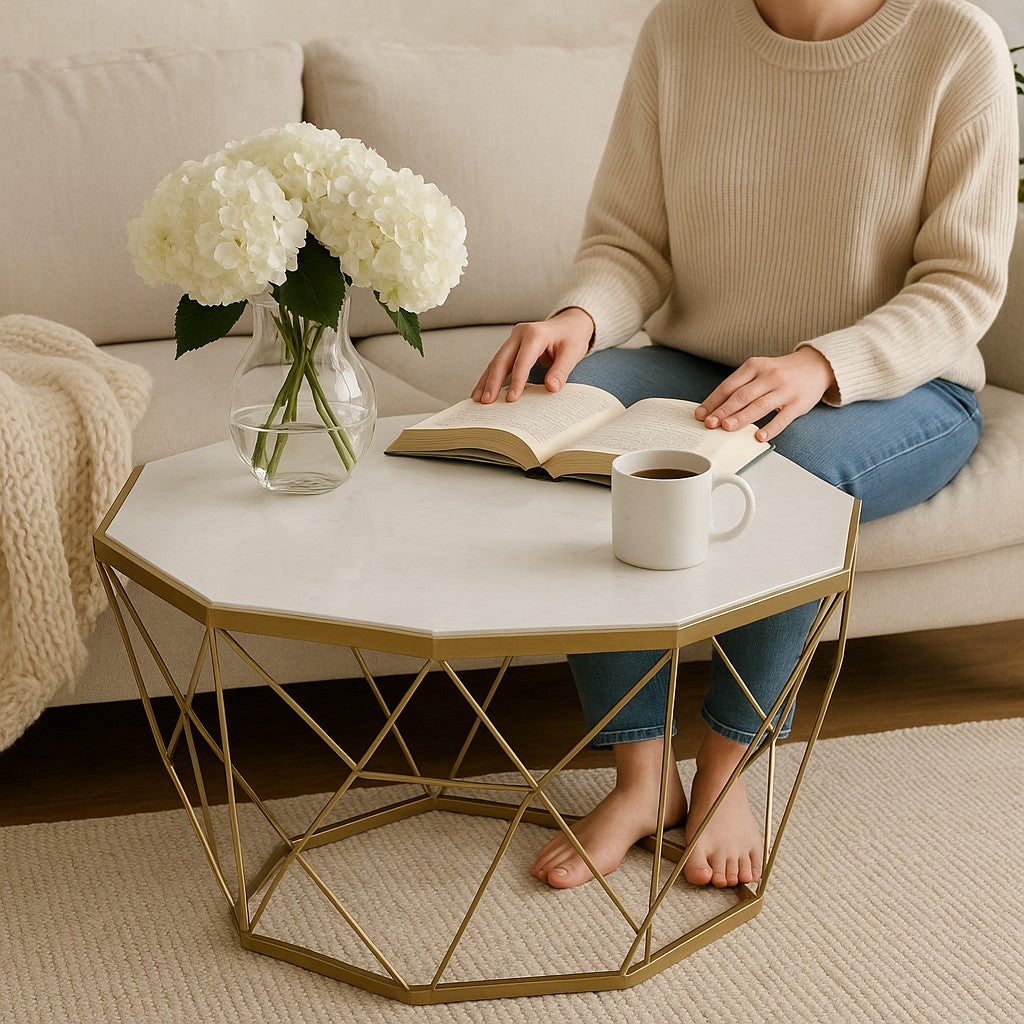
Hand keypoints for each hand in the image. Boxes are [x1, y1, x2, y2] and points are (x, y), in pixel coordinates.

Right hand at [471, 307, 593, 402]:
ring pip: (495, 361)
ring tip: (476, 399)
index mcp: (534, 333)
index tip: (511, 399)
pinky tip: (482, 390)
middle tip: (486, 402)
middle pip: (501, 360)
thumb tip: (551, 388)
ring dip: (486, 381)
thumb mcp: (573, 353)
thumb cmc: (571, 337)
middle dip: (492, 382)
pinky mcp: (511, 346)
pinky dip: (489, 377)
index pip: (522, 361)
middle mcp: (520, 333)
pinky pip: (498, 362)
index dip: (517, 381)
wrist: (570, 323)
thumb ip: (561, 371)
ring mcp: (513, 339)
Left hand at [695, 348, 835, 442]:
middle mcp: (769, 376)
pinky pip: (782, 418)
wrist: (816, 366)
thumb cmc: (781, 372)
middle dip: (723, 410)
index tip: (700, 414)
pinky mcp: (798, 403)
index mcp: (755, 366)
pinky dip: (770, 428)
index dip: (713, 401)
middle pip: (742, 395)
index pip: (729, 385)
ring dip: (741, 418)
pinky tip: (758, 436)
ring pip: (759, 406)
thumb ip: (740, 385)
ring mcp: (785, 390)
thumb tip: (715, 407)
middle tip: (710, 423)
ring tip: (727, 428)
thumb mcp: (759, 370)